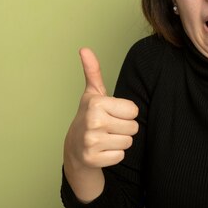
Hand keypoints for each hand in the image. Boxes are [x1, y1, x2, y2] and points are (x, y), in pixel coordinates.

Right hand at [64, 48, 138, 170]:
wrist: (74, 148)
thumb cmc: (89, 117)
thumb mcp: (92, 93)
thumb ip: (93, 71)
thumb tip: (84, 49)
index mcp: (96, 103)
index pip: (134, 111)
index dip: (125, 113)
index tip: (111, 114)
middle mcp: (93, 121)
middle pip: (134, 127)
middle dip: (124, 128)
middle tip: (108, 127)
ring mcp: (92, 142)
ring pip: (128, 142)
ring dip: (120, 141)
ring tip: (106, 138)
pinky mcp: (93, 159)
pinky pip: (120, 156)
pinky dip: (114, 155)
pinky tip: (102, 150)